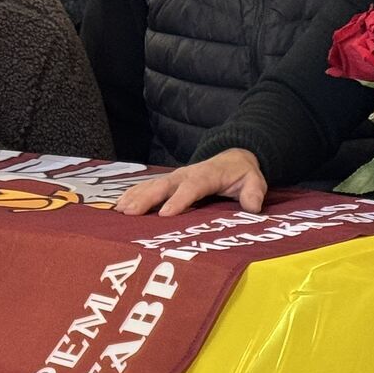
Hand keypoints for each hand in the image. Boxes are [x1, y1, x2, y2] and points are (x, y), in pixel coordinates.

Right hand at [115, 149, 266, 215]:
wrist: (232, 157)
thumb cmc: (242, 174)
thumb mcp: (254, 181)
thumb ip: (254, 192)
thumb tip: (253, 206)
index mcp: (206, 176)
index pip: (191, 188)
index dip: (178, 201)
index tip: (165, 214)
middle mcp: (186, 175)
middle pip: (164, 186)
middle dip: (147, 199)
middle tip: (131, 213)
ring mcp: (174, 177)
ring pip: (151, 186)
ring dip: (135, 197)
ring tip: (120, 211)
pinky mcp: (167, 182)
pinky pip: (147, 187)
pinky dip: (132, 194)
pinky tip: (119, 206)